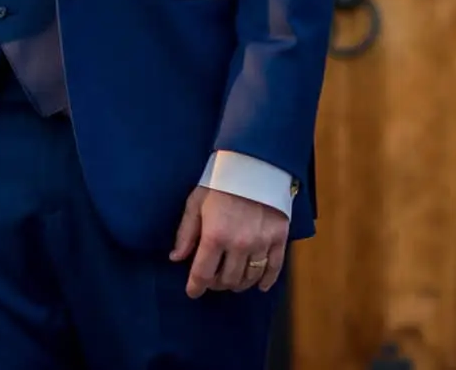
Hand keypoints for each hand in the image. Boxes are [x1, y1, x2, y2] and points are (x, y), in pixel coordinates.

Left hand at [171, 186, 288, 295]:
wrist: (255, 164)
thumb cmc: (220, 182)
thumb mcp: (196, 203)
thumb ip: (186, 233)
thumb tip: (176, 258)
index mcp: (215, 235)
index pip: (203, 274)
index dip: (195, 287)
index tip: (192, 292)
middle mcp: (239, 244)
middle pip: (227, 280)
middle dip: (216, 283)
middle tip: (212, 279)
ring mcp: (261, 243)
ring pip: (249, 278)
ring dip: (238, 284)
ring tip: (231, 279)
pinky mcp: (279, 239)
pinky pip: (274, 269)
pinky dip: (266, 282)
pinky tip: (259, 285)